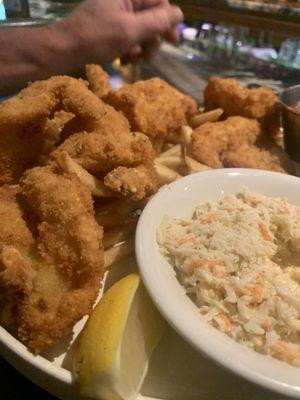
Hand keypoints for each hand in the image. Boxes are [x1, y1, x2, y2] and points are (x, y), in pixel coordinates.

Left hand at [60, 0, 182, 63]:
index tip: (172, 41)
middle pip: (150, 16)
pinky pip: (127, 34)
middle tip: (148, 56)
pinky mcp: (107, 26)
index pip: (159, 1)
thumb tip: (179, 14)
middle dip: (152, 37)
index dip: (168, 21)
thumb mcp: (130, 30)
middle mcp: (122, 0)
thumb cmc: (96, 38)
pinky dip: (129, 47)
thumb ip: (157, 21)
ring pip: (139, 28)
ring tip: (133, 59)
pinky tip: (123, 58)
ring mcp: (114, 13)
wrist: (63, 49)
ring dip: (141, 45)